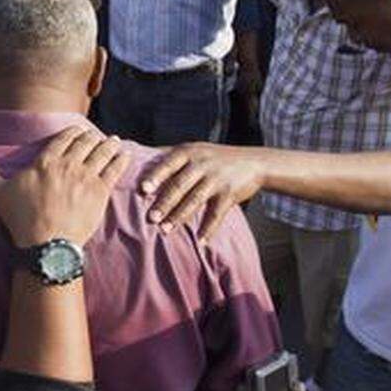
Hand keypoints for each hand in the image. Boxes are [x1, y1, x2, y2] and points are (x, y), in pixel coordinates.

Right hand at [0, 127, 129, 247]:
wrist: (46, 243)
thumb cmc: (21, 219)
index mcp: (45, 161)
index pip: (65, 138)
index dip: (74, 133)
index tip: (79, 132)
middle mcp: (68, 164)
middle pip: (85, 142)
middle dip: (92, 137)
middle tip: (97, 137)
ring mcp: (86, 176)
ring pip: (102, 152)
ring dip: (109, 144)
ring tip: (113, 142)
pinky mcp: (101, 192)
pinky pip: (115, 169)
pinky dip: (121, 159)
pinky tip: (124, 155)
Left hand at [139, 143, 263, 240]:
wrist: (253, 162)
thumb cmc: (214, 157)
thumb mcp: (194, 149)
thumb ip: (169, 155)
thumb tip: (137, 154)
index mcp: (188, 152)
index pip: (168, 164)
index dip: (156, 177)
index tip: (143, 189)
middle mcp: (201, 164)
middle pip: (180, 185)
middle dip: (164, 202)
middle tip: (151, 218)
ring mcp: (216, 179)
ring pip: (195, 200)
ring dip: (179, 217)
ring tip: (165, 230)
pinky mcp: (230, 194)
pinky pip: (217, 214)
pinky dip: (208, 229)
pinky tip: (200, 241)